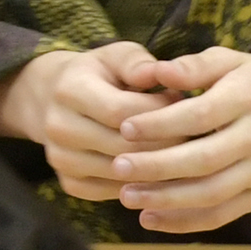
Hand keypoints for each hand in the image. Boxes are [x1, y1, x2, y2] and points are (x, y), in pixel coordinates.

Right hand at [0, 42, 176, 202]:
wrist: (54, 100)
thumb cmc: (99, 75)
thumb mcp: (117, 57)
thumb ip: (139, 64)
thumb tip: (162, 73)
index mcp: (69, 90)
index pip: (121, 111)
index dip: (159, 113)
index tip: (187, 108)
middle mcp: (58, 128)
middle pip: (123, 147)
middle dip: (165, 143)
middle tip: (196, 137)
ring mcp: (61, 160)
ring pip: (121, 174)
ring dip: (158, 168)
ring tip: (184, 154)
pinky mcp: (69, 183)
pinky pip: (113, 192)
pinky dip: (142, 186)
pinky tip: (163, 172)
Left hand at [108, 49, 250, 235]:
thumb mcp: (233, 61)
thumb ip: (194, 66)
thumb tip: (156, 72)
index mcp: (248, 99)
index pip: (199, 116)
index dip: (160, 124)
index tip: (125, 128)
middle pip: (202, 161)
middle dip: (156, 168)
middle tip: (117, 168)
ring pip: (210, 194)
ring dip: (166, 200)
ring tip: (126, 197)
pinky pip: (221, 215)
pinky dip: (185, 222)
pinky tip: (151, 218)